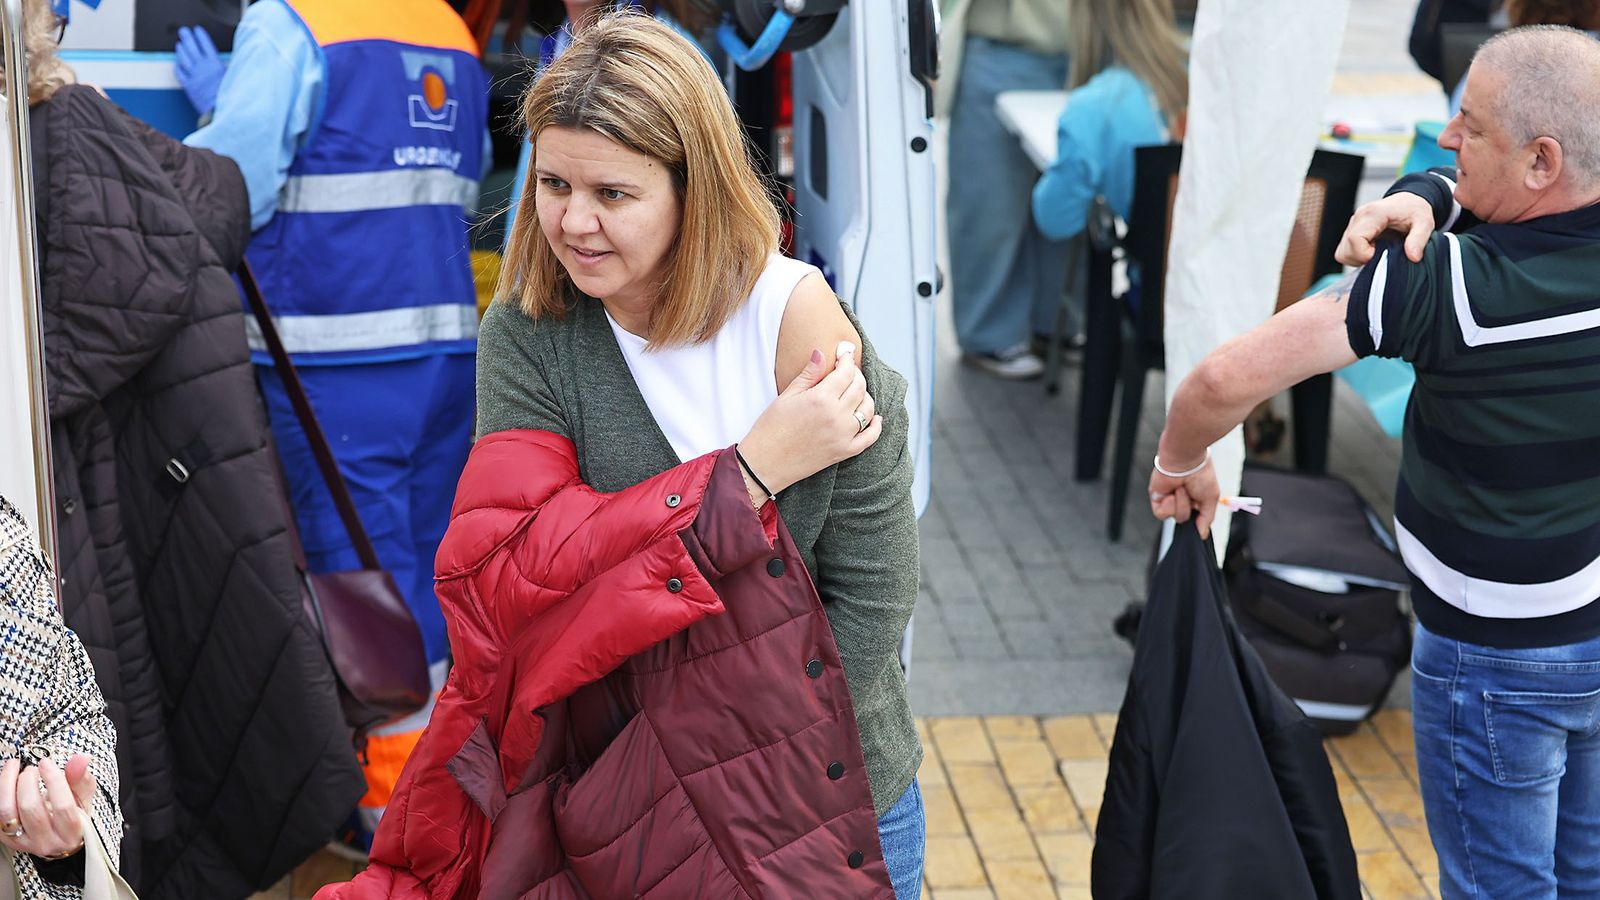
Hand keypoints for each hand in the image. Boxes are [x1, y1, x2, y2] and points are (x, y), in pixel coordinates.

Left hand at [0, 755, 96, 860]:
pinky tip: (7, 781)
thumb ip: (80, 778)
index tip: (47, 763)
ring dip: (7, 784)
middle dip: (28, 781)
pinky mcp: (5, 838)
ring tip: (14, 768)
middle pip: (31, 809)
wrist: (54, 837)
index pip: (63, 807)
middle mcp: (45, 842)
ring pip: (6, 812)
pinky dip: (0, 792)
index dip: (54, 781)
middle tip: (31, 769)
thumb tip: (81, 758)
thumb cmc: (71, 816)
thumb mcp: (82, 798)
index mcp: (69, 833)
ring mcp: (22, 842)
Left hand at [174, 26, 224, 115]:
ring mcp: (194, 77)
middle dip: (187, 38)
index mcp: (215, 65)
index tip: (197, 30)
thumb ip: (230, 68)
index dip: (201, 36)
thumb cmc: (230, 97)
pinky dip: (177, 67)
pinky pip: (180, 74)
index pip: (206, 45)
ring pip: (184, 59)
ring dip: (181, 50)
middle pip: (192, 49)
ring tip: (179, 44)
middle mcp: (202, 68)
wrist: (220, 111)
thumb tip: (230, 62)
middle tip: (183, 31)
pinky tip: (177, 64)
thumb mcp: (234, 78)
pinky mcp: (188, 87)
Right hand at [738, 342, 881, 497]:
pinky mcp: (844, 452)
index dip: (847, 359)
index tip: (844, 354)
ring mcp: (843, 435)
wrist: (765, 462)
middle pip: (859, 388)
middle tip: (847, 370)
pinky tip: (875, 418)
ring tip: (855, 391)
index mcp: (821, 399)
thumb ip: (809, 374)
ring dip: (865, 396)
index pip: (845, 372)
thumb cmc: (771, 427)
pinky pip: (869, 437)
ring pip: (867, 409)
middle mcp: (836, 416)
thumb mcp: (787, 395)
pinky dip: (876, 426)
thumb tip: (821, 352)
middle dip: (856, 375)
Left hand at [1148, 460, 1220, 539]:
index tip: (1200, 516)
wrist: (1185, 460)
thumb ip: (1206, 519)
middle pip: (1184, 520)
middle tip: (1191, 492)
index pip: (1194, 520)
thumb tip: (1202, 535)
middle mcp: (1182, 501)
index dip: (1197, 522)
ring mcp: (1169, 500)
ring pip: (1174, 517)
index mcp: (1195, 500)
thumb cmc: (1200, 474)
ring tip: (1181, 488)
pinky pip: (1161, 514)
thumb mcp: (1211, 499)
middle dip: (1188, 508)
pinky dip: (1169, 505)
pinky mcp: (1157, 498)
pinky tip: (1172, 492)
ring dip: (1180, 504)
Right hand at [1335, 192, 1434, 265]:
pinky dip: (1355, 257)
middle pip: (1345, 249)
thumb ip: (1419, 239)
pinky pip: (1344, 252)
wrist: (1408, 201)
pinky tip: (1371, 251)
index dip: (1364, 254)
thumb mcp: (1425, 223)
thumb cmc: (1415, 211)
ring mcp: (1352, 225)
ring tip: (1377, 253)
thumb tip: (1413, 257)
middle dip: (1361, 259)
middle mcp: (1358, 217)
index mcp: (1373, 214)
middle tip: (1381, 255)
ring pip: (1342, 253)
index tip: (1379, 255)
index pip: (1354, 239)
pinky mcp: (1350, 231)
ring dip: (1357, 259)